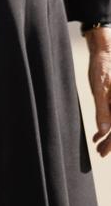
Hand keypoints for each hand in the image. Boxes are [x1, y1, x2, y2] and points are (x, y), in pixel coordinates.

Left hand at [85, 27, 110, 156]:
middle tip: (99, 153)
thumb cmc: (102, 68)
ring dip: (108, 136)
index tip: (105, 152)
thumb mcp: (100, 88)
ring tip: (97, 146)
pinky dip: (106, 126)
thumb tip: (104, 131)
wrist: (103, 53)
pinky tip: (97, 134)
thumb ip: (103, 110)